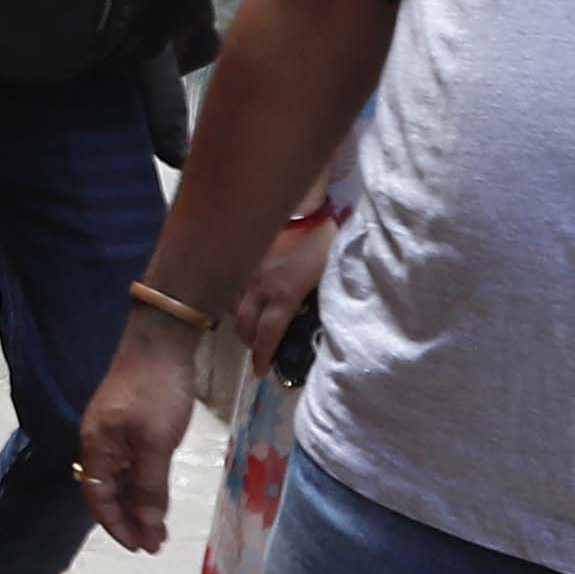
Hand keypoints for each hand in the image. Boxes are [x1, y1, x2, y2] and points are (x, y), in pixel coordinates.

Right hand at [72, 313, 201, 553]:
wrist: (161, 339)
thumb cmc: (155, 391)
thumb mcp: (155, 444)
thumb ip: (149, 487)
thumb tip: (146, 525)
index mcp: (96, 448)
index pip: (98, 500)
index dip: (118, 526)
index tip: (142, 547)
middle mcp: (98, 443)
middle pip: (106, 492)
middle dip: (128, 520)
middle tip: (155, 542)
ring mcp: (113, 431)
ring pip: (119, 478)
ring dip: (136, 503)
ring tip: (159, 524)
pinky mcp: (129, 421)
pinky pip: (130, 463)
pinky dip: (142, 482)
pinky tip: (157, 491)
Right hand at [229, 215, 331, 367]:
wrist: (302, 201)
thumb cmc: (324, 236)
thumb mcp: (335, 270)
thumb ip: (333, 296)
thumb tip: (344, 321)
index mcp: (282, 295)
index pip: (267, 335)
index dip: (262, 356)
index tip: (262, 372)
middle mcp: (258, 287)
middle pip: (244, 325)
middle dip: (249, 342)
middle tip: (257, 352)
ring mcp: (246, 270)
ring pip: (233, 305)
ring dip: (239, 321)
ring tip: (247, 329)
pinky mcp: (242, 257)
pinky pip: (230, 285)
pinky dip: (233, 298)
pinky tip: (241, 300)